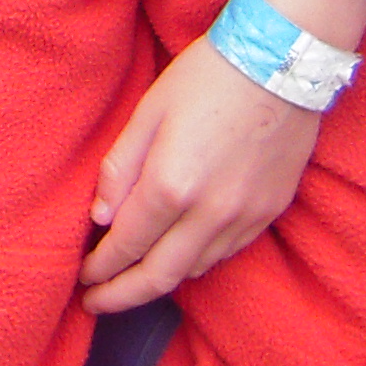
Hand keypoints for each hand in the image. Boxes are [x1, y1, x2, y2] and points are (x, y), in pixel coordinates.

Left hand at [79, 0, 365, 311]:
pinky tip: (179, 254)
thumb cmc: (207, 77)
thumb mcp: (149, 111)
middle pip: (159, 277)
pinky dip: (195, 262)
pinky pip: (225, 254)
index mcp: (171, 185)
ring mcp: (244, 218)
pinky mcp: (268, 214)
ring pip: (194, 271)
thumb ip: (120, 167)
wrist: (282, 63)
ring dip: (159, 281)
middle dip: (121, 296)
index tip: (83, 278)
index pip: (125, 246)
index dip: (100, 269)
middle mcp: (209, 214)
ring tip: (133, 278)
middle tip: (96, 302)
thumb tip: (99, 217)